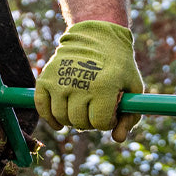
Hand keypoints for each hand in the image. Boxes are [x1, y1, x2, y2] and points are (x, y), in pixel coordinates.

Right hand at [35, 21, 142, 140]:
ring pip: (62, 118)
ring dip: (72, 119)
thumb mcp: (133, 86)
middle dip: (90, 121)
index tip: (111, 111)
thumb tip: (118, 139)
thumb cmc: (118, 65)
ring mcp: (60, 81)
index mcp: (104, 86)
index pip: (101, 123)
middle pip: (80, 123)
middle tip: (95, 108)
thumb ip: (130, 116)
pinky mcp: (45, 79)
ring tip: (81, 107)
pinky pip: (42, 108)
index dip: (108, 121)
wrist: (96, 36)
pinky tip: (59, 121)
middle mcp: (80, 84)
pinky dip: (50, 118)